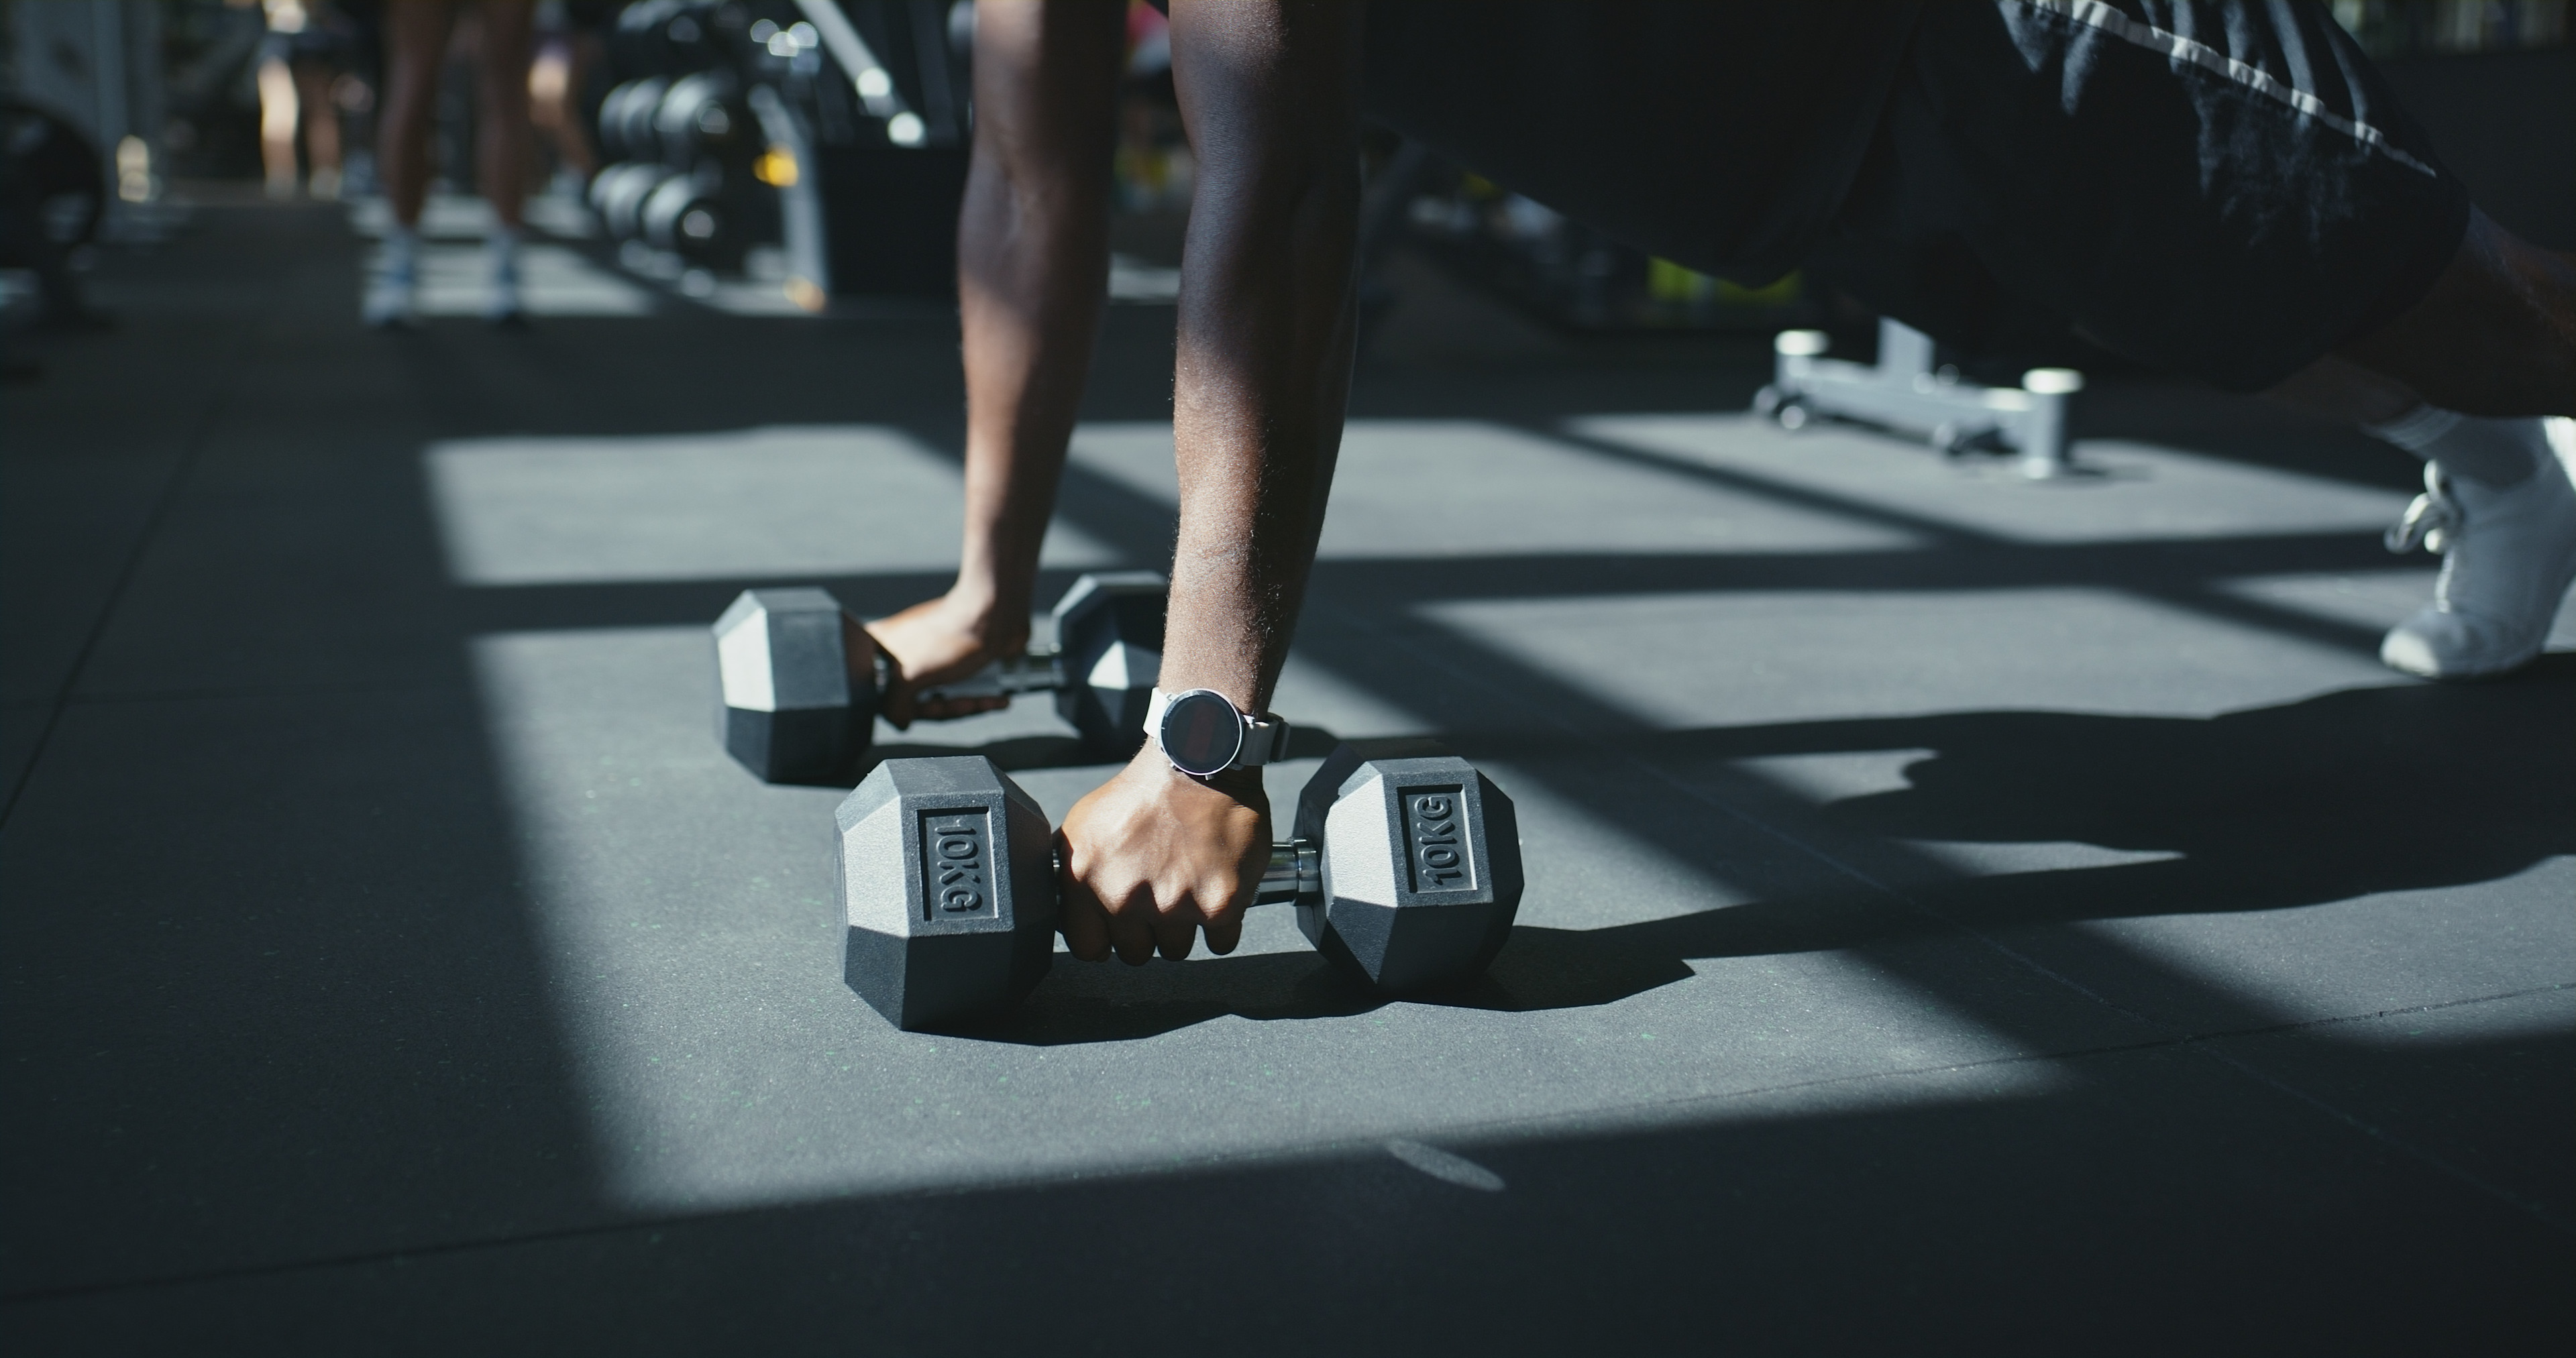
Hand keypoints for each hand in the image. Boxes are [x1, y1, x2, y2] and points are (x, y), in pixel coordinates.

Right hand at [865, 591, 1030, 727]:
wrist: (999, 611)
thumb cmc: (951, 636)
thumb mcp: (909, 677)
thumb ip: (893, 706)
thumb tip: (900, 722)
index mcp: (880, 646)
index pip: (878, 691)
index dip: (902, 708)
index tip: (922, 711)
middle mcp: (900, 650)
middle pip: (911, 700)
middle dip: (942, 709)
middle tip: (962, 705)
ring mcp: (928, 655)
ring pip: (939, 698)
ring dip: (964, 705)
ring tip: (985, 701)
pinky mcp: (955, 660)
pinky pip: (960, 690)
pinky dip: (978, 699)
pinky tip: (999, 700)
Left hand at [1057, 752, 1268, 963]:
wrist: (1199, 761)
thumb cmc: (1145, 792)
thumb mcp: (1082, 825)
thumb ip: (1072, 874)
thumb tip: (1070, 913)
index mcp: (1086, 880)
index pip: (1088, 948)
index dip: (1105, 939)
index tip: (1117, 929)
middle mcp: (1126, 898)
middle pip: (1136, 953)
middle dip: (1147, 930)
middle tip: (1158, 893)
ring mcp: (1174, 904)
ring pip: (1177, 949)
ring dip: (1184, 925)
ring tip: (1186, 882)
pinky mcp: (1219, 904)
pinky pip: (1221, 941)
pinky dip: (1221, 921)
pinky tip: (1214, 888)